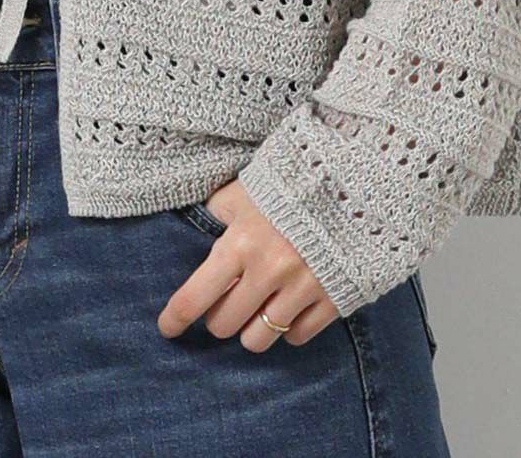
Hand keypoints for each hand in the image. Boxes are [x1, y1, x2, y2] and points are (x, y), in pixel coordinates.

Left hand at [157, 176, 340, 350]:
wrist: (354, 180)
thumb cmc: (289, 183)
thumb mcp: (243, 189)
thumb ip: (217, 211)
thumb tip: (195, 223)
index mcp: (240, 243)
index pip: (195, 296)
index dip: (176, 318)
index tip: (166, 328)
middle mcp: (268, 271)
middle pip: (225, 325)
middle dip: (220, 317)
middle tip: (226, 302)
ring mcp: (302, 289)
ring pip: (259, 339)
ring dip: (252, 328)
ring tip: (257, 308)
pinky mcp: (332, 299)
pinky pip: (297, 337)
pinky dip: (289, 328)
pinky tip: (288, 305)